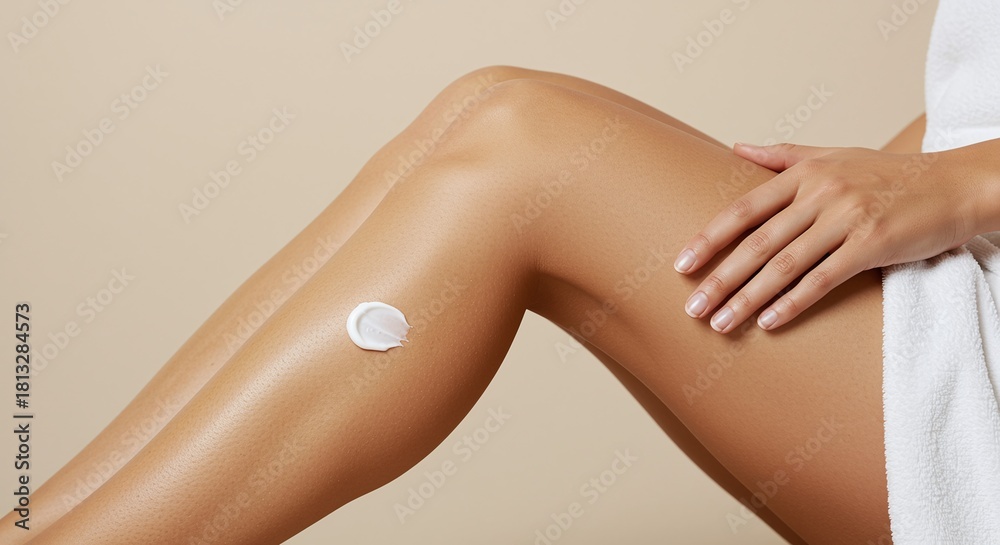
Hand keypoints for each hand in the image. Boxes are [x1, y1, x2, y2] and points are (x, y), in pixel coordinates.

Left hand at [672, 142, 977, 332]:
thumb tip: (735, 146)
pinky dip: (793, 302)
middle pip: (756, 243)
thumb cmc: (888, 174)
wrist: (953, 184)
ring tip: (720, 323)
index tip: (680, 265)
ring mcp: (846, 218)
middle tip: (691, 308)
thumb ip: (782, 156)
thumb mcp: (833, 155)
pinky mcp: (872, 244)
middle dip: (719, 279)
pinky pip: (823, 278)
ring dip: (747, 298)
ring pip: (784, 265)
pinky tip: (768, 322)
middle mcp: (820, 193)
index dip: (709, 239)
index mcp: (804, 174)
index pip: (743, 210)